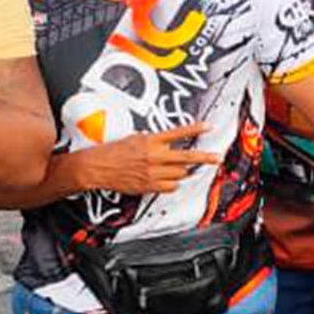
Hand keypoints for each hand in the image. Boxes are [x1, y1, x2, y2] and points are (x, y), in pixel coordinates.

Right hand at [69, 123, 221, 195]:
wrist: (96, 167)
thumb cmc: (111, 152)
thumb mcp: (133, 139)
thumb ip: (152, 141)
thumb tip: (164, 144)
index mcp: (150, 141)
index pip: (178, 133)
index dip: (196, 129)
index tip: (208, 127)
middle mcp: (154, 156)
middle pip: (187, 157)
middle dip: (205, 158)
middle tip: (217, 158)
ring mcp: (153, 172)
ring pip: (180, 173)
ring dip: (182, 171)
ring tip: (176, 168)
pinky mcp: (149, 185)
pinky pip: (171, 186)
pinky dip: (172, 183)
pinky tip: (167, 179)